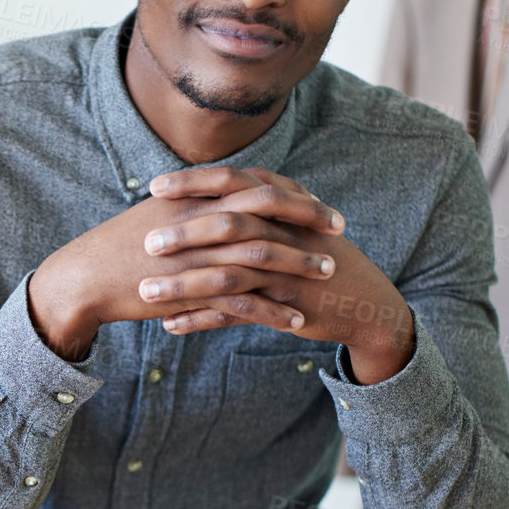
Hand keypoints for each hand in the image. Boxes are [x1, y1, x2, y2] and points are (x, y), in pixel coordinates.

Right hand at [28, 166, 344, 360]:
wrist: (84, 277)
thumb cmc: (119, 247)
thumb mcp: (159, 215)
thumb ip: (193, 206)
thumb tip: (221, 203)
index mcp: (194, 197)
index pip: (253, 184)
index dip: (288, 191)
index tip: (314, 200)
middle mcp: (199, 219)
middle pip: (267, 209)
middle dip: (307, 217)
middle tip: (337, 227)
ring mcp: (196, 255)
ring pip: (261, 255)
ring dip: (300, 263)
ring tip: (328, 272)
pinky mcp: (191, 291)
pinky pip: (242, 301)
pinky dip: (272, 311)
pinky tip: (294, 321)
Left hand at [145, 166, 416, 383]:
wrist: (362, 300)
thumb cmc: (315, 257)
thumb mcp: (291, 222)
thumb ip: (254, 206)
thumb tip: (205, 191)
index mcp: (281, 206)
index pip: (232, 183)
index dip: (193, 183)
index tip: (153, 187)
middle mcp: (284, 234)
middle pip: (228, 226)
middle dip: (184, 234)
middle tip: (146, 242)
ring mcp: (286, 272)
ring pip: (228, 276)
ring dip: (184, 285)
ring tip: (147, 292)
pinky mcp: (287, 307)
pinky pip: (238, 314)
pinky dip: (202, 320)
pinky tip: (170, 326)